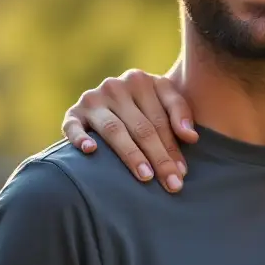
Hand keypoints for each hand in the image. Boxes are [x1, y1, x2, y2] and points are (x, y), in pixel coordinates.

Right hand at [62, 69, 197, 191]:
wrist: (113, 97)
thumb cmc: (146, 104)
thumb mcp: (165, 99)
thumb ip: (181, 113)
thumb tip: (191, 137)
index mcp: (140, 81)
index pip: (160, 120)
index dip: (173, 147)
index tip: (182, 173)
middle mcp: (115, 87)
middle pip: (142, 128)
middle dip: (159, 157)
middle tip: (171, 184)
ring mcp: (93, 99)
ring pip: (114, 130)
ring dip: (131, 154)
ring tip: (146, 176)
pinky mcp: (73, 113)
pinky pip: (73, 126)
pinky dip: (79, 138)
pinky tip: (90, 151)